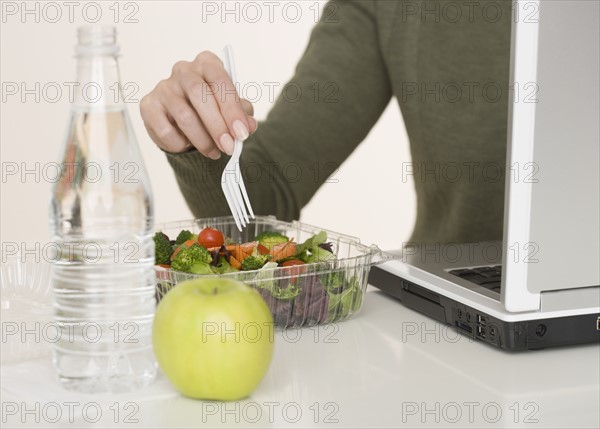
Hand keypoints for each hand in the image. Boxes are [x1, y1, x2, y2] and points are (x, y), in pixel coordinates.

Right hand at [140, 51, 257, 158]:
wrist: (184, 122)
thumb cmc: (211, 110)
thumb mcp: (231, 111)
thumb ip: (241, 116)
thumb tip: (249, 126)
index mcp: (207, 64)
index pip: (220, 80)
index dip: (232, 109)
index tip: (241, 133)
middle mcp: (183, 70)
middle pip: (200, 94)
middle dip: (217, 125)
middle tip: (228, 147)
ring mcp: (164, 86)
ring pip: (184, 115)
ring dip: (202, 139)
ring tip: (213, 152)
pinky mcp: (148, 105)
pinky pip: (165, 129)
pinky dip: (179, 143)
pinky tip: (186, 146)